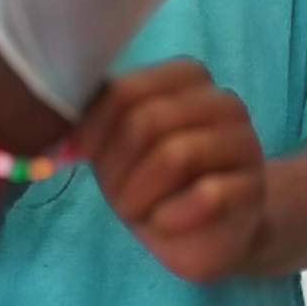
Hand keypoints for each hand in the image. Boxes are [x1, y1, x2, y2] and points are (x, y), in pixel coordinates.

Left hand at [77, 60, 267, 284]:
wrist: (211, 231)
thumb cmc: (156, 179)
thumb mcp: (119, 146)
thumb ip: (96, 122)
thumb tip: (52, 133)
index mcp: (187, 76)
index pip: (126, 89)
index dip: (93, 128)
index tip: (78, 157)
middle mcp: (221, 100)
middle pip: (147, 119)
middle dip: (117, 167)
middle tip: (114, 196)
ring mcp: (244, 141)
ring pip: (176, 154)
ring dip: (140, 193)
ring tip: (136, 211)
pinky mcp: (254, 187)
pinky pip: (207, 195)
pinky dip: (171, 214)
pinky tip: (165, 220)